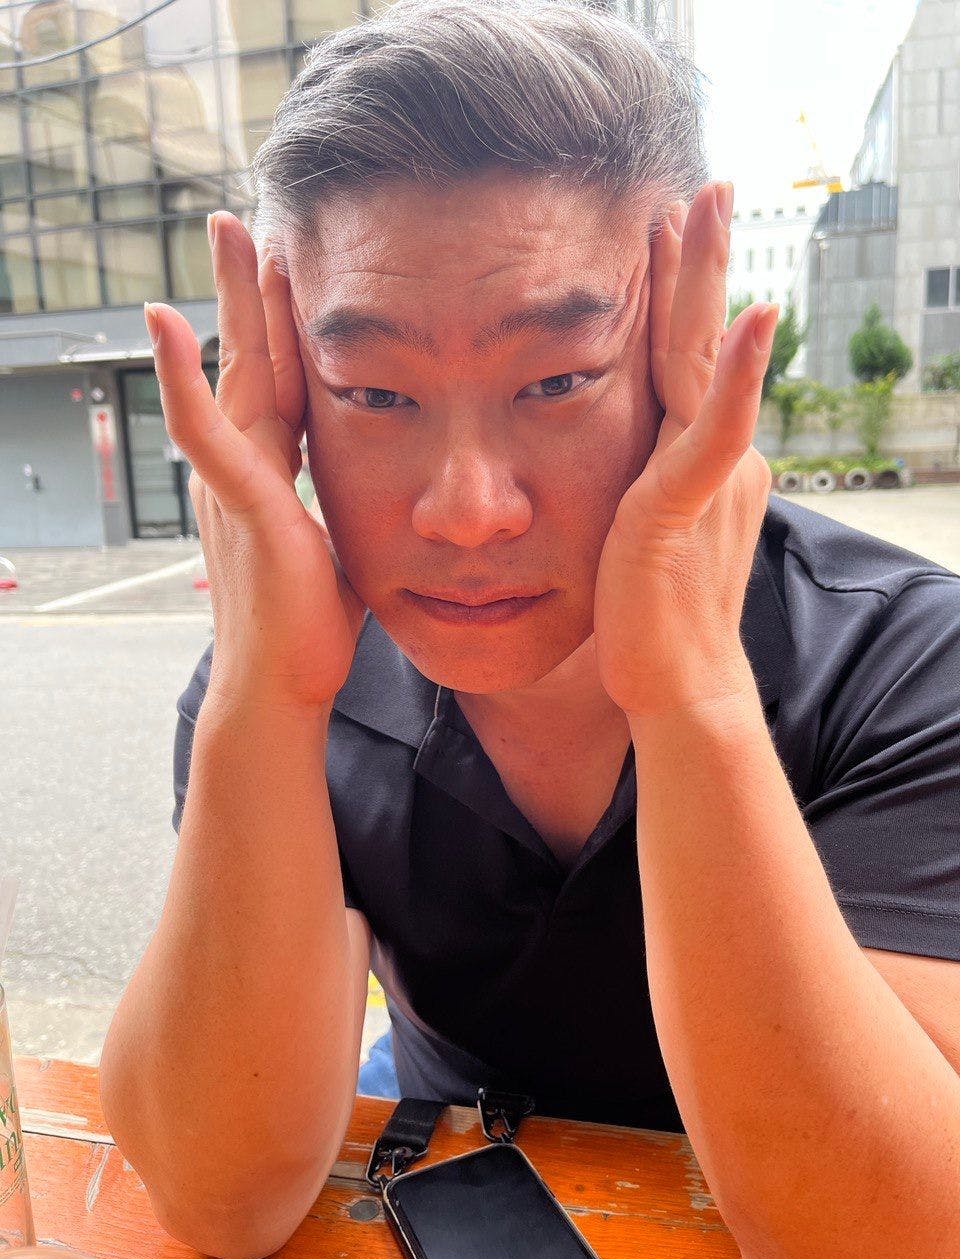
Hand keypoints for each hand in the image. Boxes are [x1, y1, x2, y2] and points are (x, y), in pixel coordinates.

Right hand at [145, 211, 365, 713]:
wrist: (283, 687)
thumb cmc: (314, 627)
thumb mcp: (342, 545)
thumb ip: (353, 506)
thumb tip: (394, 493)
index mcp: (274, 471)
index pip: (285, 379)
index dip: (288, 324)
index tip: (297, 269)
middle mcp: (245, 465)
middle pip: (250, 358)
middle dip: (251, 290)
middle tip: (247, 223)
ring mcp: (234, 481)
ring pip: (229, 372)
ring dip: (227, 300)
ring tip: (225, 232)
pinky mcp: (239, 503)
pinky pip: (202, 429)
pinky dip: (181, 375)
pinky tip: (166, 318)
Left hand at [594, 181, 777, 718]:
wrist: (674, 682)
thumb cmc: (647, 617)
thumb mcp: (639, 531)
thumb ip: (641, 487)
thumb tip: (623, 466)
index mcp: (690, 456)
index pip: (678, 359)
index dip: (672, 294)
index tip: (663, 229)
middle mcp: (707, 452)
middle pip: (699, 340)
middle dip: (700, 262)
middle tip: (706, 187)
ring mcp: (704, 472)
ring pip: (707, 360)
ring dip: (710, 281)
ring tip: (713, 206)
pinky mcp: (687, 502)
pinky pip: (717, 428)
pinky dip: (740, 373)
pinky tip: (754, 316)